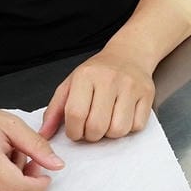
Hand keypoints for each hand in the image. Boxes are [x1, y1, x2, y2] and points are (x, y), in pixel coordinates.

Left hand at [40, 46, 154, 141]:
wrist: (129, 54)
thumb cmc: (97, 73)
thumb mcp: (70, 84)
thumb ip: (55, 110)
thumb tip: (43, 134)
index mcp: (86, 76)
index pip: (76, 114)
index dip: (73, 131)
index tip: (75, 131)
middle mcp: (109, 79)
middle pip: (97, 126)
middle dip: (91, 135)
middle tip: (91, 128)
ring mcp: (130, 86)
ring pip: (118, 130)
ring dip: (110, 133)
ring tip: (107, 121)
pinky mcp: (147, 94)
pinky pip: (136, 126)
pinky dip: (128, 128)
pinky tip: (122, 116)